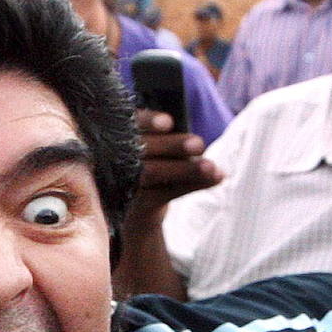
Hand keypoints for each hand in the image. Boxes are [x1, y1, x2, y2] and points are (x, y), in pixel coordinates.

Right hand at [129, 109, 222, 224]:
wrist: (139, 209)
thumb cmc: (157, 162)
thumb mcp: (160, 145)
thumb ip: (170, 138)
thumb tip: (196, 142)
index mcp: (120, 137)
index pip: (130, 124)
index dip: (148, 122)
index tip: (169, 122)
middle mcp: (115, 159)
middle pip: (141, 148)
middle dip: (172, 145)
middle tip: (199, 144)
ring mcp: (123, 183)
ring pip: (151, 172)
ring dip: (185, 168)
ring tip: (213, 167)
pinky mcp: (136, 205)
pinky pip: (164, 194)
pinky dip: (193, 184)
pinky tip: (217, 178)